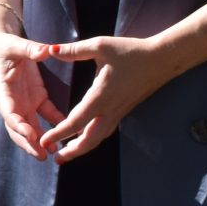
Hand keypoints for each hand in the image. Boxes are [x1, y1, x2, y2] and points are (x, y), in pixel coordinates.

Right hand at [0, 28, 66, 161]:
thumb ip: (31, 49)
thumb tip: (47, 50)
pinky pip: (47, 115)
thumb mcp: (15, 45)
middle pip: (18, 128)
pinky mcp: (36, 98)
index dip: (19, 127)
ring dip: (41, 140)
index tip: (32, 136)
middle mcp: (13, 101)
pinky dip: (56, 124)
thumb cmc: (5, 45)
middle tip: (41, 155)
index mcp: (4, 91)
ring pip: (31, 126)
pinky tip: (67, 131)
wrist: (1, 44)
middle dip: (28, 143)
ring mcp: (25, 101)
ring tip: (53, 152)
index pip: (9, 114)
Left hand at [38, 34, 179, 162]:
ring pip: (99, 136)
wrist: (162, 58)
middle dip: (73, 151)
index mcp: (100, 96)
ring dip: (83, 146)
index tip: (44, 141)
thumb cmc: (131, 51)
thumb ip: (74, 50)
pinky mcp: (124, 109)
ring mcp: (119, 111)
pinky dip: (94, 137)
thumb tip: (50, 49)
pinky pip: (107, 129)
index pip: (75, 122)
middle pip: (90, 139)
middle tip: (57, 159)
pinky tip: (85, 136)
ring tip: (68, 152)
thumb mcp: (100, 46)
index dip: (58, 134)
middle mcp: (110, 109)